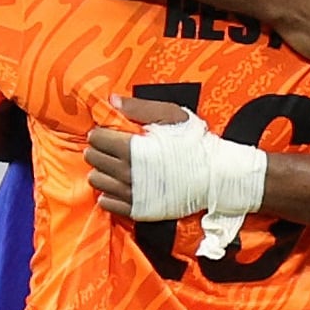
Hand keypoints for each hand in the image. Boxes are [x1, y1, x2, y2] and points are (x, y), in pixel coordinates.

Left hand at [83, 92, 195, 218]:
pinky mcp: (137, 209)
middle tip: (113, 148)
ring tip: (117, 166)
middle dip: (99, 150)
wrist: (215, 176)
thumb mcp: (171, 115)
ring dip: (103, 171)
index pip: (97, 139)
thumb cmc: (194, 142)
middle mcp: (127, 172)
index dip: (102, 133)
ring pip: (97, 180)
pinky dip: (109, 192)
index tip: (111, 133)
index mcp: (132, 147)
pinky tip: (122, 184)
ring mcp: (131, 193)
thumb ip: (139, 108)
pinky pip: (107, 202)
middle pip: (93, 159)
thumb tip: (111, 100)